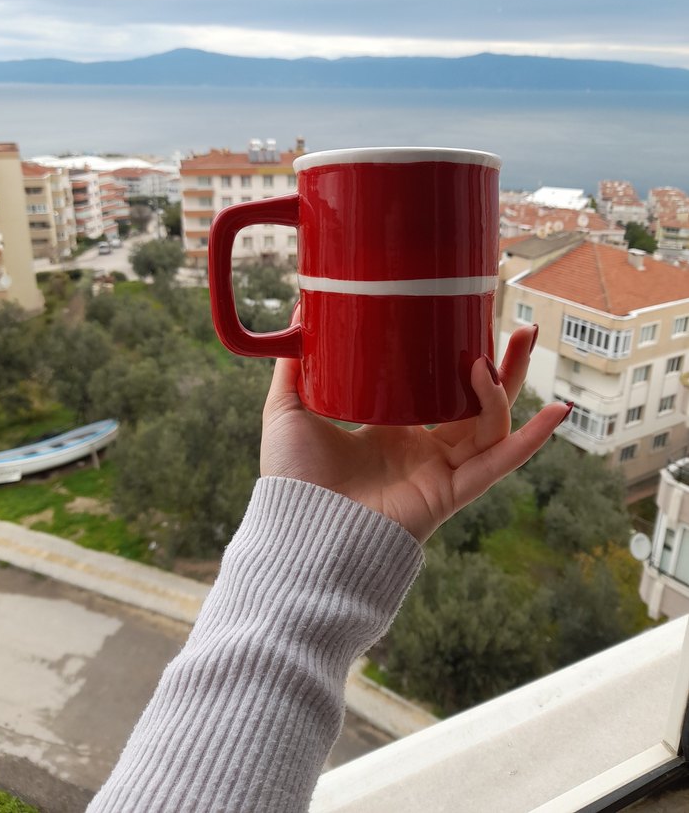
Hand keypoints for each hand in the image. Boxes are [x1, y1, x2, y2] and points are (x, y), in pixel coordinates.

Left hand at [261, 322, 568, 543]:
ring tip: (515, 344)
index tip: (470, 322)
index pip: (437, 389)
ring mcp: (441, 470)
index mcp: (391, 430)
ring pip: (493, 423)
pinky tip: (556, 413)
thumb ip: (294, 368)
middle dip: (505, 366)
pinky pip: (499, 464)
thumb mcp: (288, 410)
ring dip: (510, 386)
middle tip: (525, 327)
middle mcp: (422, 449)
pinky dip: (530, 441)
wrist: (299, 529)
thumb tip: (296, 315)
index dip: (457, 360)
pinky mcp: (451, 492)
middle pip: (477, 402)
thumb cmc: (292, 479)